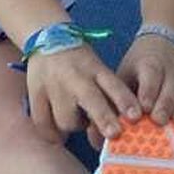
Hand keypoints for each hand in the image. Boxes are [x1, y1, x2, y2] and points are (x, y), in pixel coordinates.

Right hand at [25, 46, 140, 147]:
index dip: (125, 101)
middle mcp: (76, 78)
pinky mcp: (36, 94)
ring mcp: (54, 86)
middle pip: (92, 100)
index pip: (113, 85)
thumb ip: (108, 94)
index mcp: (95, 69)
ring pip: (67, 120)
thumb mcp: (98, 69)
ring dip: (75, 126)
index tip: (136, 117)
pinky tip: (58, 135)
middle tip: (114, 134)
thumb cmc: (79, 62)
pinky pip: (43, 123)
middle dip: (104, 118)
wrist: (46, 38)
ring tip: (75, 118)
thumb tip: (122, 126)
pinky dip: (52, 134)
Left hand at [118, 34, 173, 127]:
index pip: (151, 74)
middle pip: (171, 89)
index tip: (144, 109)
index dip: (149, 92)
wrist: (163, 47)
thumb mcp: (123, 76)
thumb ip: (113, 102)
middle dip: (165, 107)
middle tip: (158, 123)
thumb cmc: (137, 69)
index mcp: (150, 62)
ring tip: (173, 133)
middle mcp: (172, 69)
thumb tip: (98, 135)